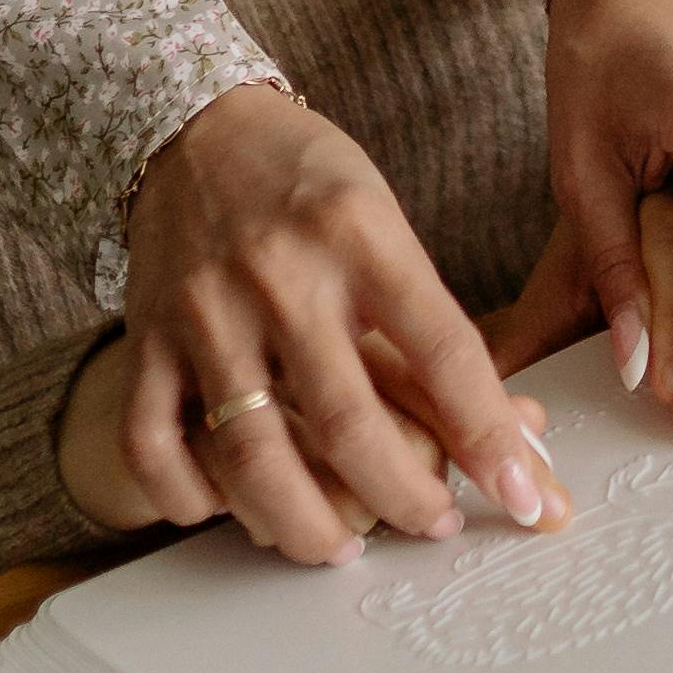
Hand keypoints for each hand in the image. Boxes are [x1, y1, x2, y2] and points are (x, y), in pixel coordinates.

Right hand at [103, 82, 566, 559]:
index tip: (527, 497)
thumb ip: (435, 334)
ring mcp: (204, 312)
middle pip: (345, 422)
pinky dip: (188, 498)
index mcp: (361, 234)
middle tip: (434, 526)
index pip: (443, 350)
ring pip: (249, 455)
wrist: (191, 126)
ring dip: (303, 524)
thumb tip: (518, 438)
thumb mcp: (387, 229)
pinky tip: (230, 511)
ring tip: (342, 546)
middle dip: (402, 498)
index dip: (490, 435)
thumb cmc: (309, 185)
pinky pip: (152, 445)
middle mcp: (280, 275)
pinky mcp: (145, 339)